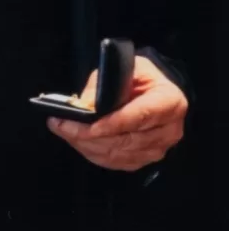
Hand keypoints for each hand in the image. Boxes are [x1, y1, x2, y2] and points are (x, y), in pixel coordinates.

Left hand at [46, 55, 186, 171]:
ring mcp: (159, 149)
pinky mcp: (146, 159)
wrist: (157, 89)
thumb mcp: (126, 67)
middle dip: (89, 135)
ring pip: (118, 155)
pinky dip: (94, 154)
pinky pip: (116, 162)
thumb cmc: (140, 76)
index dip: (112, 124)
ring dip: (87, 145)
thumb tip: (84, 105)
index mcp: (169, 102)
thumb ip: (105, 83)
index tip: (88, 126)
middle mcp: (169, 130)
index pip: (139, 117)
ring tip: (63, 131)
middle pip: (126, 140)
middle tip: (61, 125)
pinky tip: (77, 141)